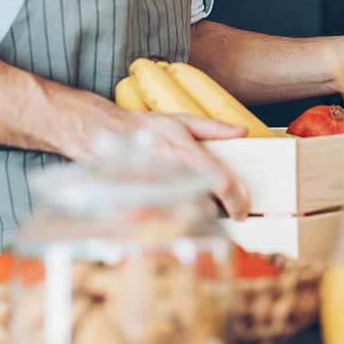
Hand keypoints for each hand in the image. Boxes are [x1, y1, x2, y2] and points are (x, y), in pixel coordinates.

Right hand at [79, 109, 250, 219]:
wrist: (102, 133)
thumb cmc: (143, 128)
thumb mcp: (182, 121)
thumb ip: (214, 128)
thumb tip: (241, 131)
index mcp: (186, 154)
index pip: (220, 182)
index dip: (236, 201)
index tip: (241, 211)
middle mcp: (172, 172)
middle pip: (205, 203)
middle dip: (218, 212)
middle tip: (225, 214)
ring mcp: (154, 189)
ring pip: (185, 216)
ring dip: (198, 218)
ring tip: (201, 214)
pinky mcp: (138, 201)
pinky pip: (162, 220)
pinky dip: (174, 222)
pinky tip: (177, 217)